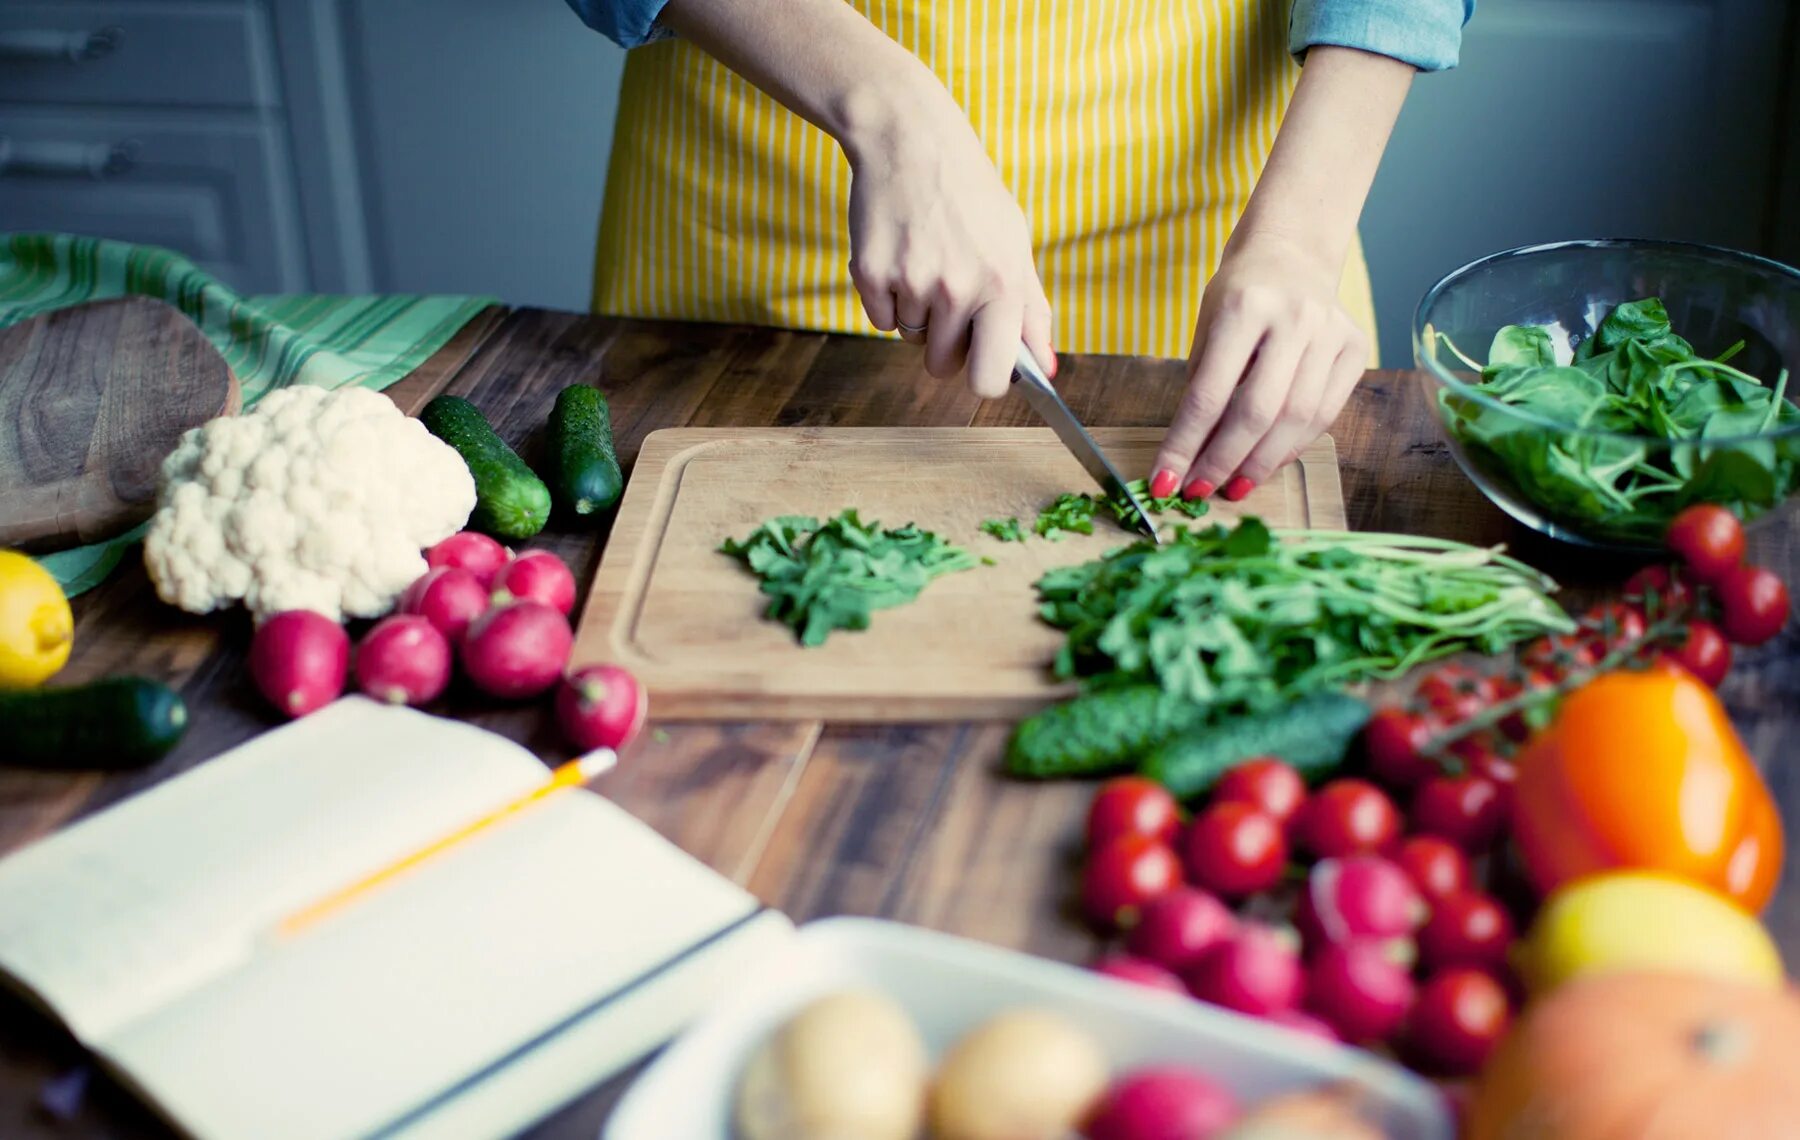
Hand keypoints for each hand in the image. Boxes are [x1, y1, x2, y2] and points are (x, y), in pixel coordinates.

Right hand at [843, 105, 1055, 396]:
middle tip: (949, 299)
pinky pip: (880, 320)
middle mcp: (957, 289)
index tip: (980, 365)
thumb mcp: (1015, 243)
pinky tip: (900, 255)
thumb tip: (1044, 370)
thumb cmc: (970, 195)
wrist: (910, 140)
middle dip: (945, 346)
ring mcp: (911, 282)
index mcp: (1003, 285)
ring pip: (910, 338)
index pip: (990, 379)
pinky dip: (887, 298)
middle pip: (942, 367)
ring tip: (926, 260)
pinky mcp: (870, 275)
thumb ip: (1032, 311)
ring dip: (917, 313)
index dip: (983, 380)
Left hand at [1149, 232, 1367, 500]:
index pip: (1208, 393)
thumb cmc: (1239, 294)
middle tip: (1201, 491)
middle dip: (1224, 461)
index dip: (1185, 445)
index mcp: (1245, 307)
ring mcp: (1331, 332)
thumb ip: (1202, 388)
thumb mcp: (1206, 328)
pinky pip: (1325, 413)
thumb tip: (1189, 459)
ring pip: (1297, 419)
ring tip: (1234, 486)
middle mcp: (1294, 318)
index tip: (1165, 481)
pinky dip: (1293, 446)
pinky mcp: (1355, 348)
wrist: (1292, 252)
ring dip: (1261, 463)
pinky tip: (1267, 462)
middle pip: (1258, 411)